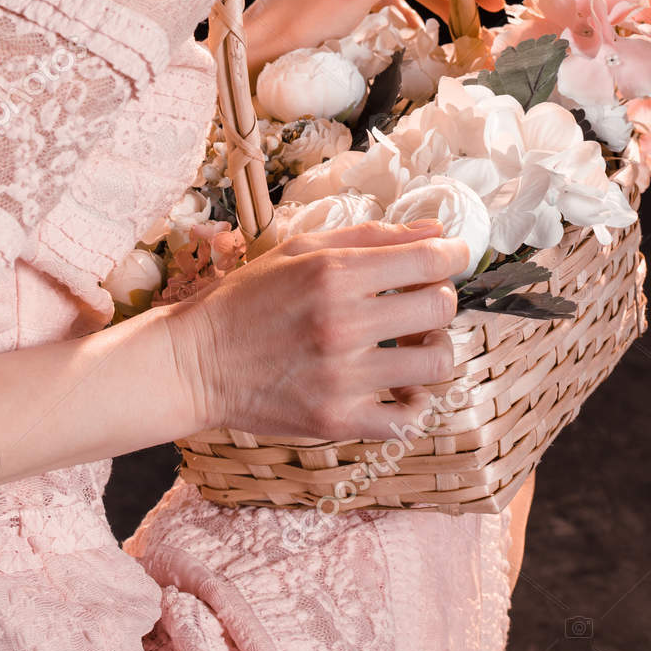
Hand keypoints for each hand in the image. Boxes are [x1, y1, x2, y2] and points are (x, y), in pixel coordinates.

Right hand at [164, 219, 469, 439]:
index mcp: (333, 273)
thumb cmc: (247, 298)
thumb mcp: (299, 249)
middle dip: (440, 298)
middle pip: (439, 308)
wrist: (195, 362)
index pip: (428, 260)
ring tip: (412, 343)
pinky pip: (408, 420)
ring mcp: (341, 377)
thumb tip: (435, 231)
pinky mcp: (336, 420)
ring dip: (434, 349)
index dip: (454, 254)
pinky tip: (401, 387)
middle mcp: (341, 323)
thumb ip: (369, 236)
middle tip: (421, 299)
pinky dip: (416, 403)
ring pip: (434, 364)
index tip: (455, 256)